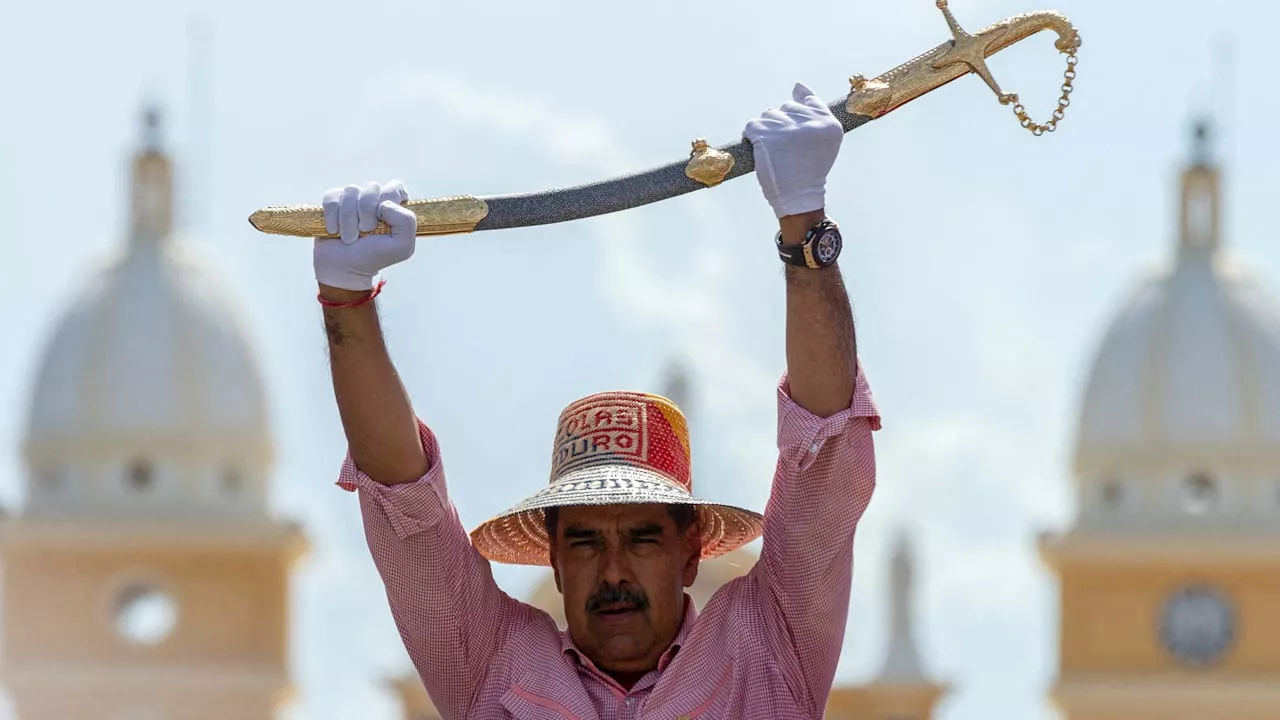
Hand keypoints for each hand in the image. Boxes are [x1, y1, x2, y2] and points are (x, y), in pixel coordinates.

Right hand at [313, 181, 417, 290]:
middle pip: (372, 187)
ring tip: (349, 237)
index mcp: (394, 206)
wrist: (344, 268)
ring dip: (348, 218)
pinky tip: (335, 230)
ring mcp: (354, 198)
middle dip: (366, 212)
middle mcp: (375, 198)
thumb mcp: (402, 246)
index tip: (381, 222)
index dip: (388, 201)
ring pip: (351, 191)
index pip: (395, 187)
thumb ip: (407, 222)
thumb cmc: (375, 256)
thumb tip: (384, 204)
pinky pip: (332, 197)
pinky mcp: (333, 201)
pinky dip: (332, 216)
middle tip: (364, 232)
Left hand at [743, 83, 842, 219]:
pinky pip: (752, 125)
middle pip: (785, 107)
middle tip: (787, 150)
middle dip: (782, 125)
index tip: (796, 138)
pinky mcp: (765, 135)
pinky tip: (762, 150)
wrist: (798, 197)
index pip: (808, 101)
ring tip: (776, 152)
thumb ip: (814, 111)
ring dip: (767, 131)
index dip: (797, 118)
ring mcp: (786, 128)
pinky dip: (752, 136)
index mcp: (829, 123)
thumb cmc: (809, 169)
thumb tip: (796, 85)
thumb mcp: (823, 140)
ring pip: (768, 115)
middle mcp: (809, 123)